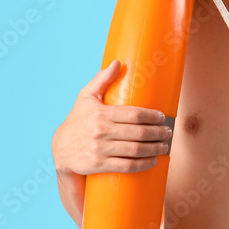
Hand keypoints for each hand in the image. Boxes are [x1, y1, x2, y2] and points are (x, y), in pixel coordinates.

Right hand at [51, 60, 171, 225]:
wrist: (60, 148)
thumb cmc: (77, 120)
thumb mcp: (85, 97)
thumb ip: (101, 79)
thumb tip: (117, 62)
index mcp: (101, 113)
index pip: (133, 114)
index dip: (152, 116)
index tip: (162, 117)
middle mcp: (101, 131)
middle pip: (138, 133)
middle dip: (158, 133)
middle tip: (168, 132)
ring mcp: (100, 149)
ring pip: (135, 150)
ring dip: (154, 149)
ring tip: (164, 146)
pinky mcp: (99, 165)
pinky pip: (126, 166)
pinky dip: (143, 164)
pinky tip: (153, 160)